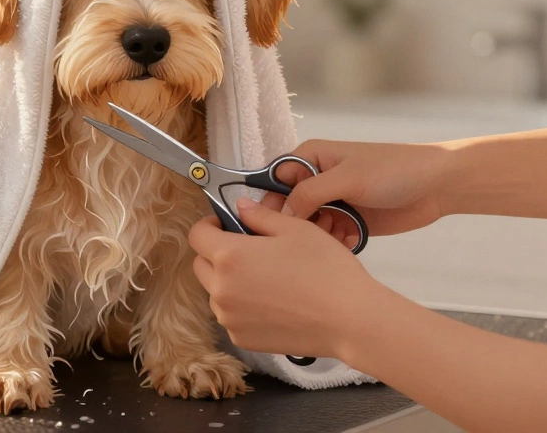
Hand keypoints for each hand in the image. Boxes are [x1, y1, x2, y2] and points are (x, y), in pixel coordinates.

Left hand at [189, 200, 384, 359]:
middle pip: (201, 265)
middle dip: (216, 254)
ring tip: (264, 280)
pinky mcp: (242, 339)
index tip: (227, 225)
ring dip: (228, 282)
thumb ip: (259, 216)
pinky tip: (272, 303)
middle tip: (248, 251)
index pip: (196, 235)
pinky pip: (231, 316)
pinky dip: (242, 308)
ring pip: (215, 292)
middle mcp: (220, 289)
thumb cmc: (325, 268)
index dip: (209, 225)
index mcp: (229, 256)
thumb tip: (239, 207)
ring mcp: (229, 318)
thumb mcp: (295, 229)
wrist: (350, 320)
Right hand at [265, 140, 455, 235]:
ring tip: (339, 235)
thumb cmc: (393, 170)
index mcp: (310, 158)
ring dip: (319, 236)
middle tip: (315, 233)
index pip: (274, 180)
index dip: (269, 202)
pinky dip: (336, 242)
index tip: (272, 225)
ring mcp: (333, 201)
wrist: (437, 186)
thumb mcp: (347, 178)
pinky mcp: (348, 221)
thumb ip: (309, 193)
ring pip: (308, 226)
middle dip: (298, 224)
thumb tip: (281, 214)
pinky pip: (329, 237)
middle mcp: (316, 179)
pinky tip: (352, 241)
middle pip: (288, 207)